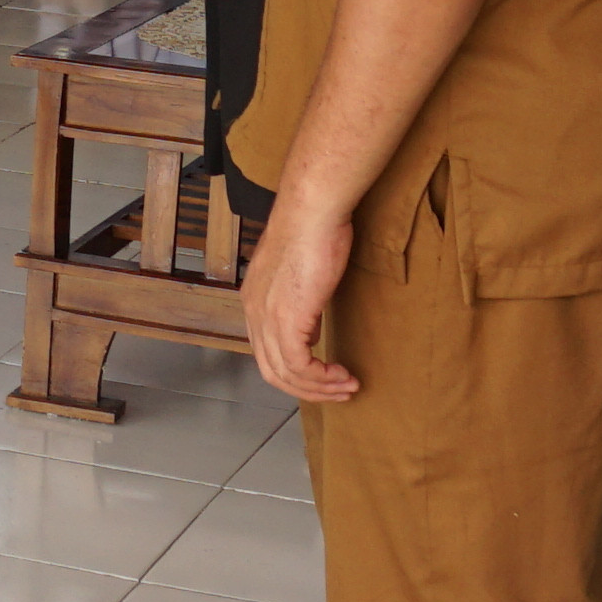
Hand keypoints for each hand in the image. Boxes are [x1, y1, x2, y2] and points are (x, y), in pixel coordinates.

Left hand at [244, 201, 359, 403]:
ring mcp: (267, 317)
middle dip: (307, 387)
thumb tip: (311, 320)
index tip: (324, 373)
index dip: (295, 370)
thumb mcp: (302, 272)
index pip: (266, 351)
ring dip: (320, 388)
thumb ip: (299, 298)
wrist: (312, 212)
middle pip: (272, 371)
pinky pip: (299, 366)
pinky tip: (342, 375)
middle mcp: (253, 312)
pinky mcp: (287, 320)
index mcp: (254, 300)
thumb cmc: (313, 230)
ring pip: (285, 374)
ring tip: (348, 386)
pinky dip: (322, 378)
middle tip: (338, 390)